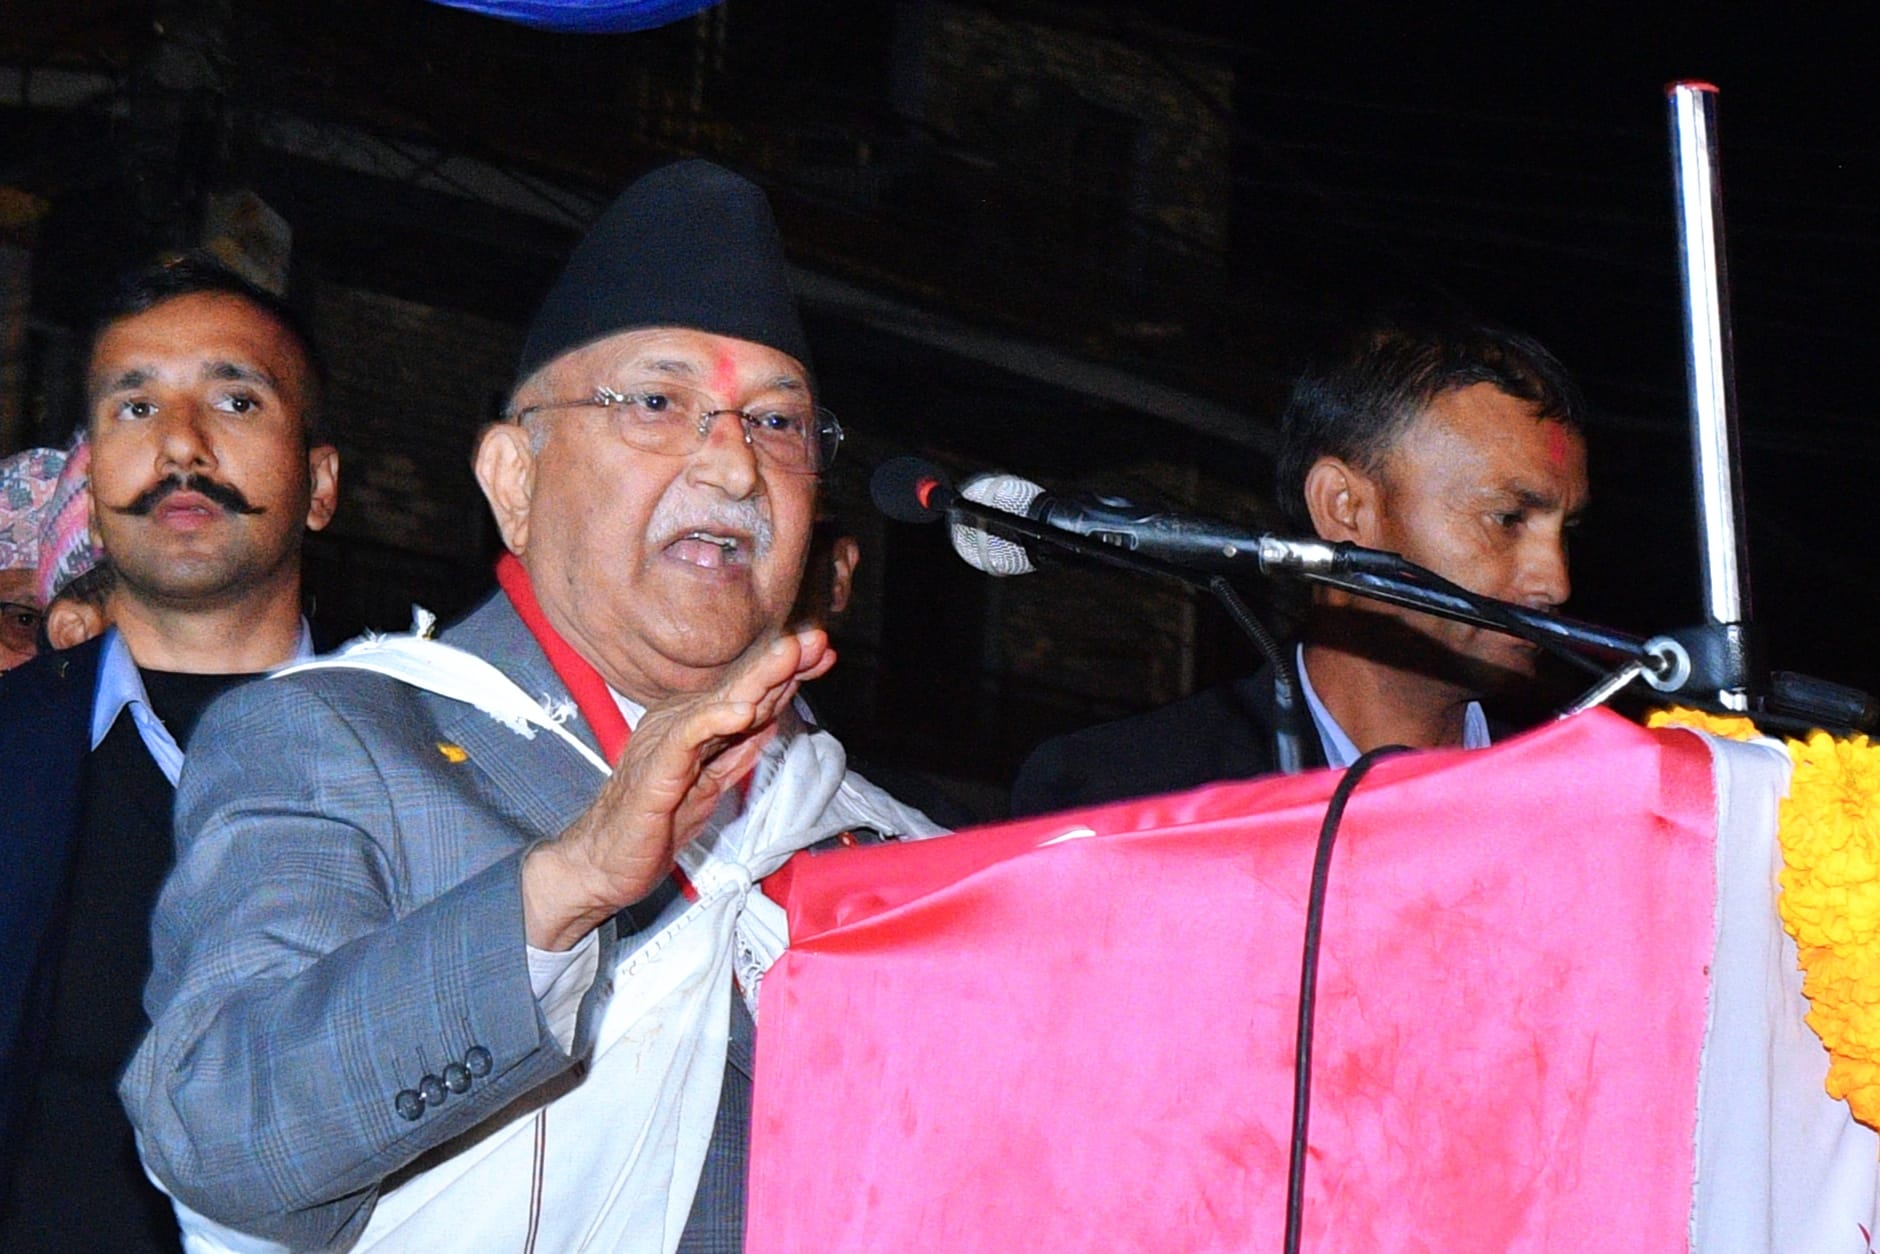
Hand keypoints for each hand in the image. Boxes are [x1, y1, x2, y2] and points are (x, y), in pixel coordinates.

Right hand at [521, 628, 833, 949]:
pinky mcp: (656, 766)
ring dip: (758, 678)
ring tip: (790, 656)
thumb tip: (772, 716)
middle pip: (738, 687)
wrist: (606, 862)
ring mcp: (667, 740)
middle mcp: (680, 722)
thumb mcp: (712, 781)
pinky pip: (688, 736)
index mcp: (694, 724)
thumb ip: (739, 747)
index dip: (786, 671)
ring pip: (719, 701)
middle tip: (815, 639)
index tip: (823, 653)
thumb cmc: (656, 822)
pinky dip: (716, 719)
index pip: (747, 691)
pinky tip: (744, 709)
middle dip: (780, 663)